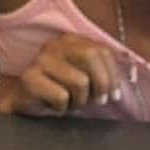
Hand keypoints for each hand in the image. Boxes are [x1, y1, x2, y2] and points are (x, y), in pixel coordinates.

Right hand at [8, 33, 124, 116]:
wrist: (25, 103)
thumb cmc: (59, 91)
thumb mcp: (84, 78)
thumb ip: (101, 73)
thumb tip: (124, 83)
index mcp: (71, 41)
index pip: (102, 50)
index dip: (113, 75)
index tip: (115, 94)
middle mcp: (55, 46)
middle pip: (91, 57)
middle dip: (101, 83)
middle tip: (99, 101)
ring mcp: (41, 60)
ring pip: (80, 81)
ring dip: (80, 100)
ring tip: (70, 103)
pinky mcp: (29, 78)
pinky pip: (61, 96)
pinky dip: (62, 108)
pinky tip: (53, 106)